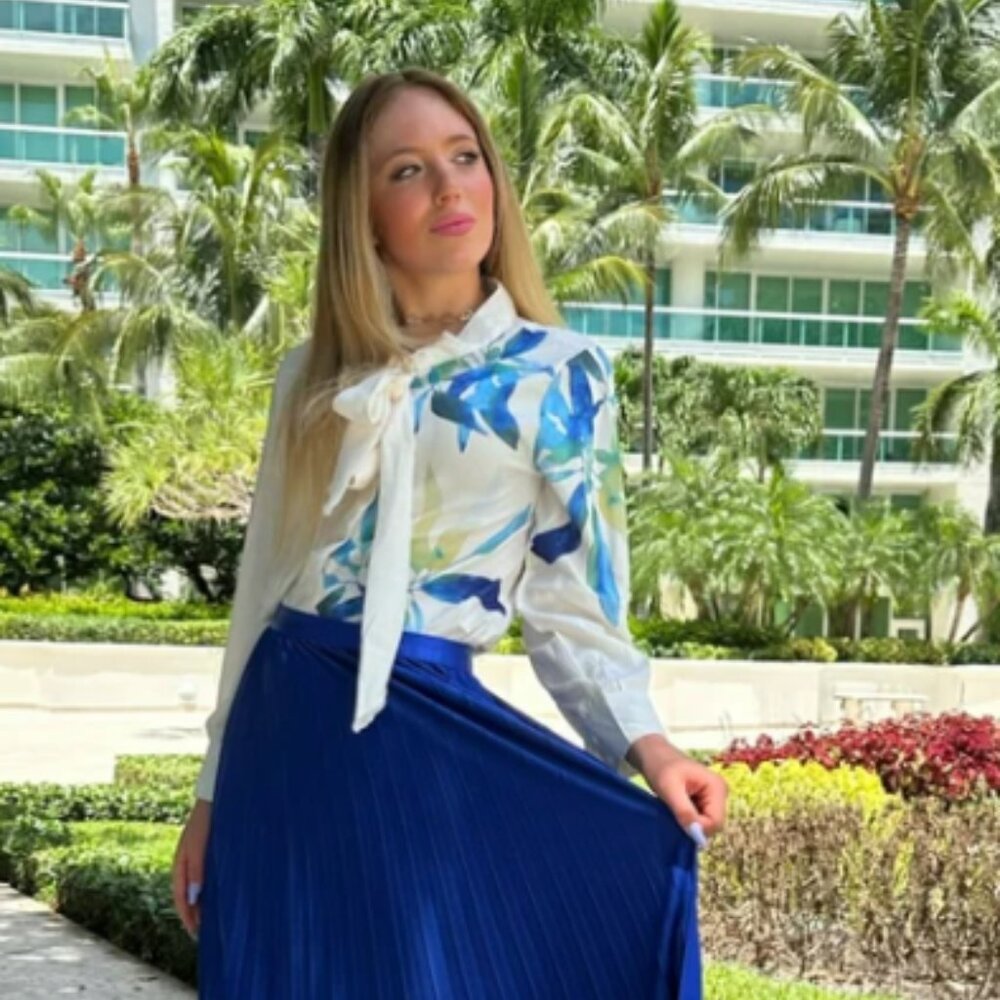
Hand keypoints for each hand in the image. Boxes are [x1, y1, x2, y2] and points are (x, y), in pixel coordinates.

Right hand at [172, 798, 211, 938]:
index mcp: (180, 865)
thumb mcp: (199, 847)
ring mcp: (198, 858)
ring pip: (198, 888)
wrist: (217, 796)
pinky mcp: (209, 852)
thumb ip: (197, 871)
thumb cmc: (206, 820)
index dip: (188, 917)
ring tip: (214, 920)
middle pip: (189, 896)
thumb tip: (195, 899)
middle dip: (195, 915)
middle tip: (206, 934)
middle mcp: (187, 864)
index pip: (181, 898)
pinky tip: (222, 896)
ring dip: (204, 904)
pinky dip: (211, 890)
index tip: (197, 934)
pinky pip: (207, 877)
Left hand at [647, 754, 727, 849]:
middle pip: (712, 825)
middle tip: (673, 814)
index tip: (677, 821)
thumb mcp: (669, 788)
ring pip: (705, 824)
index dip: (698, 828)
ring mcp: (714, 798)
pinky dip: (688, 820)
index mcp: (717, 787)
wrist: (653, 755)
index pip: (716, 822)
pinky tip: (676, 810)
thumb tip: (697, 835)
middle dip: (693, 826)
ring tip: (673, 810)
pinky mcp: (705, 801)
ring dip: (689, 823)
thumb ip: (684, 811)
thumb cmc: (660, 766)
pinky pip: (700, 819)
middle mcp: (720, 793)